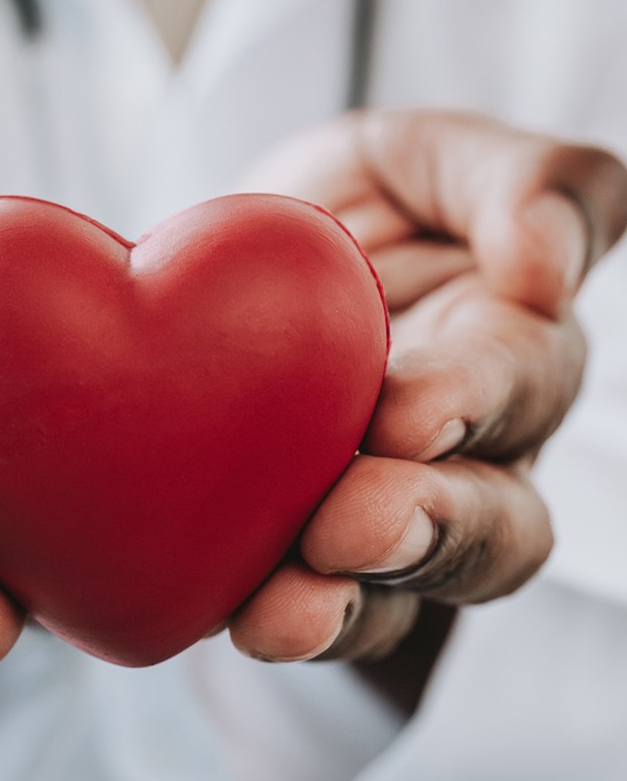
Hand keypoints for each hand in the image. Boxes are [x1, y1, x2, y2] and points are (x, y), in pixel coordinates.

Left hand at [228, 109, 626, 664]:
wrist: (231, 264)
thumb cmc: (359, 202)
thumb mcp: (429, 156)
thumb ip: (523, 183)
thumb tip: (549, 265)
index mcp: (510, 347)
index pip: (517, 382)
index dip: (470, 400)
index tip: (408, 412)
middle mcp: (470, 454)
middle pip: (493, 523)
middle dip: (427, 531)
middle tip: (352, 528)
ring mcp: (390, 517)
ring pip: (406, 590)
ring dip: (350, 607)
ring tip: (283, 611)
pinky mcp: (300, 557)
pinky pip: (313, 613)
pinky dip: (284, 625)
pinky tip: (234, 621)